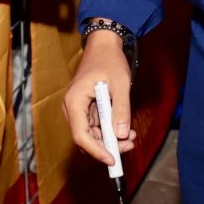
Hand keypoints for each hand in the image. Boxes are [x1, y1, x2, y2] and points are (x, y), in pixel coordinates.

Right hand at [62, 30, 133, 166]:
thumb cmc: (109, 59)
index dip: (96, 151)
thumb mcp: (120, 84)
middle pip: (86, 138)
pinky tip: (125, 129)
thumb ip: (121, 109)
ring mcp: (78, 108)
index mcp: (75, 101)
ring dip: (110, 139)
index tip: (112, 159)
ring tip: (131, 135)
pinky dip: (109, 130)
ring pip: (92, 134)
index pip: (81, 135)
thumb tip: (121, 135)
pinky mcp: (86, 108)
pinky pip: (96, 126)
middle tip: (129, 144)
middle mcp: (72, 107)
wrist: (104, 44)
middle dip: (107, 146)